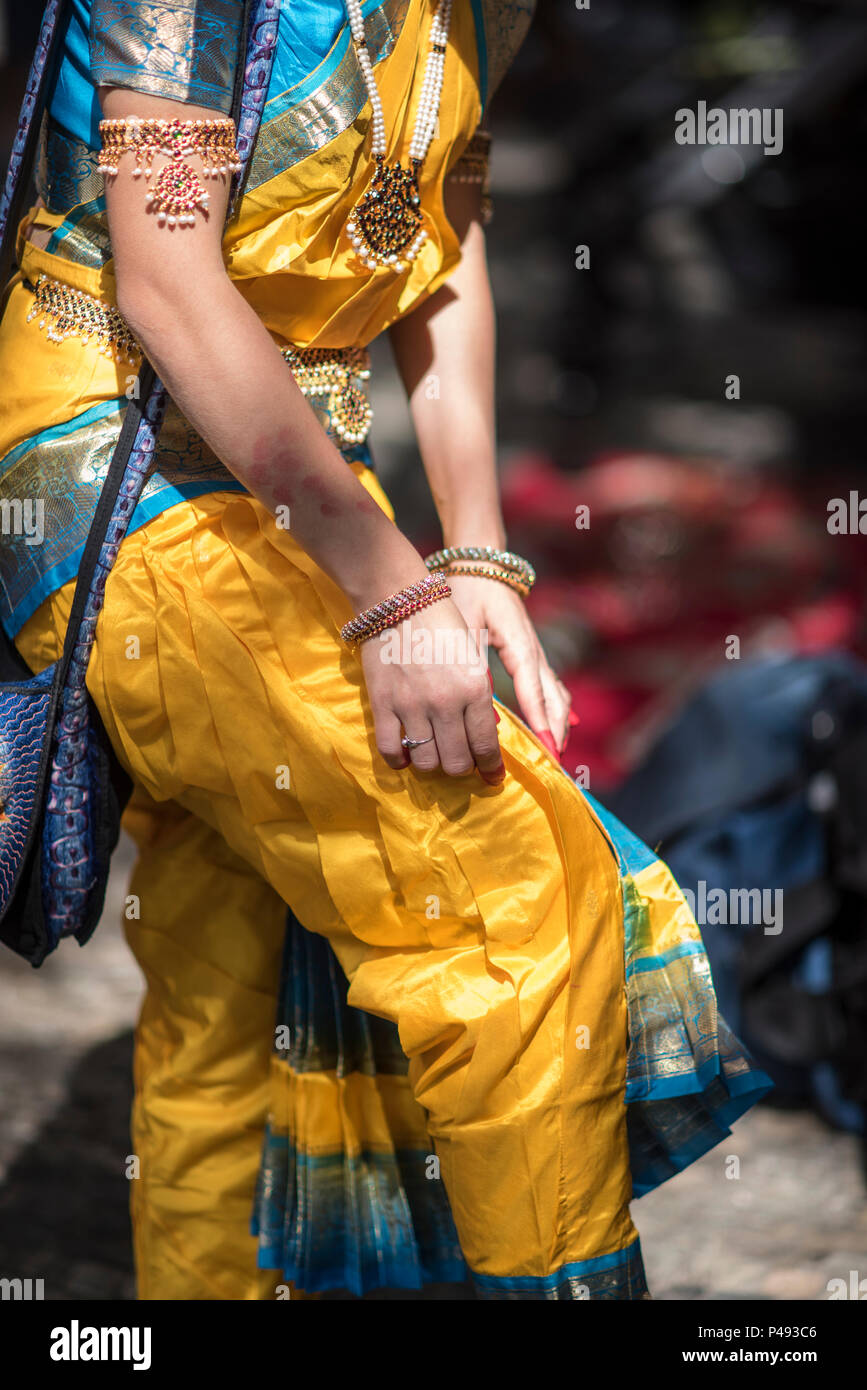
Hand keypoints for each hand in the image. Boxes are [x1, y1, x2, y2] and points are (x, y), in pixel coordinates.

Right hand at [358, 595, 504, 784]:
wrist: (397, 599)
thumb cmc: (441, 623)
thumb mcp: (472, 657)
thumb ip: (477, 696)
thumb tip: (481, 734)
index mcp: (474, 688)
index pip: (486, 746)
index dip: (491, 768)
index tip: (493, 776)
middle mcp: (445, 703)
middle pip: (457, 762)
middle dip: (463, 768)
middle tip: (462, 762)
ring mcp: (411, 706)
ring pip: (427, 763)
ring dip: (434, 766)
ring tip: (435, 756)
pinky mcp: (382, 705)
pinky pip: (391, 751)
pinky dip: (401, 761)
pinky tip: (407, 755)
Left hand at [444, 573, 573, 756]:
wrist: (481, 563)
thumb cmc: (468, 590)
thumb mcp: (464, 622)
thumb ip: (470, 661)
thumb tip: (478, 701)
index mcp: (520, 645)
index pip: (534, 691)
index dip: (541, 722)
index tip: (546, 749)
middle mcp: (534, 652)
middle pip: (554, 698)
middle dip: (555, 731)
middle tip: (553, 763)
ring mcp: (536, 654)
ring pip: (555, 694)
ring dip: (557, 724)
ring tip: (553, 753)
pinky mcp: (530, 655)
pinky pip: (548, 688)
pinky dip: (553, 710)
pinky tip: (555, 728)